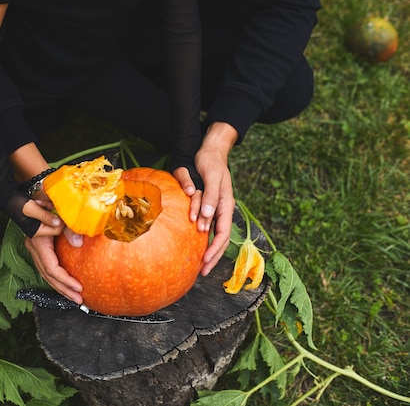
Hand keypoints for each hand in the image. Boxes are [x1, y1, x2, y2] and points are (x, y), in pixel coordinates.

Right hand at [22, 198, 83, 302]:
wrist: (30, 195)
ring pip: (46, 274)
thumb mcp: (58, 211)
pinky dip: (57, 278)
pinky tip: (66, 283)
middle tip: (79, 300)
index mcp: (38, 242)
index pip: (51, 268)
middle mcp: (33, 248)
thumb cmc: (44, 201)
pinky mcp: (38, 248)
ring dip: (60, 287)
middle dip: (64, 289)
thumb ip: (67, 227)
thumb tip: (79, 243)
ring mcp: (34, 249)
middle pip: (48, 276)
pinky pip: (47, 268)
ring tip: (74, 296)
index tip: (79, 287)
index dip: (65, 280)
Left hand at [173, 122, 237, 275]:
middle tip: (202, 272)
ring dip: (209, 251)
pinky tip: (197, 248)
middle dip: (213, 257)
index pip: (223, 233)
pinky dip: (204, 240)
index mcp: (227, 205)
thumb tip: (208, 219)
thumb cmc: (211, 163)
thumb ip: (211, 197)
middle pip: (221, 239)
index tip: (205, 261)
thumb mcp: (212, 177)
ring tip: (200, 265)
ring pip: (215, 236)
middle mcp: (223, 210)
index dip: (215, 249)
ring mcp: (217, 210)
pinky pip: (209, 228)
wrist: (210, 151)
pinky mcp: (210, 207)